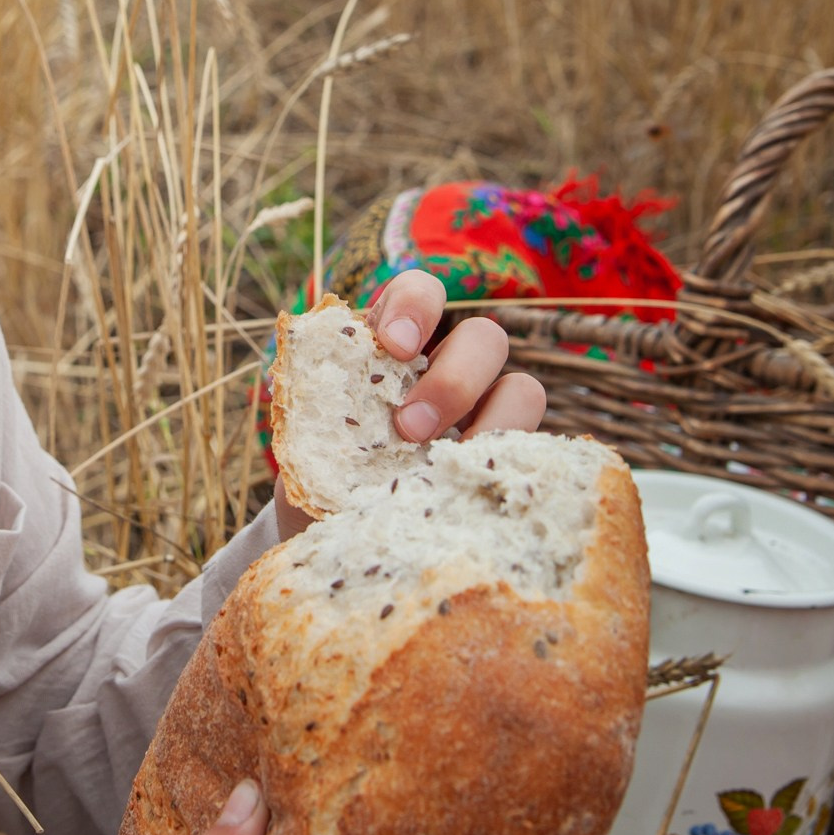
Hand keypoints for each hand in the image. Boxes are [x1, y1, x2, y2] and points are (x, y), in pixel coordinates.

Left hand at [274, 270, 546, 540]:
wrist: (334, 541)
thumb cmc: (319, 481)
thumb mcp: (306, 449)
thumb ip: (312, 421)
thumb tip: (309, 399)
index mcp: (394, 347)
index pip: (420, 293)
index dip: (415, 308)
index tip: (394, 346)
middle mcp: (447, 369)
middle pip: (484, 338)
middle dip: (454, 380)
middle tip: (409, 429)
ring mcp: (483, 417)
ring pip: (522, 389)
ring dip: (494, 421)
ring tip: (443, 465)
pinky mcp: (502, 461)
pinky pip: (528, 449)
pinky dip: (504, 463)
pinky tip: (467, 492)